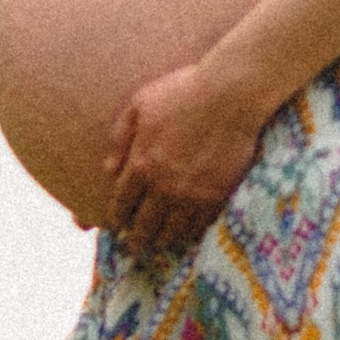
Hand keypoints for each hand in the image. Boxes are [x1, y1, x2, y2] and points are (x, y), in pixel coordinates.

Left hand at [104, 60, 269, 258]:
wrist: (230, 95)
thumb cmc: (183, 92)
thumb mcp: (140, 105)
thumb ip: (120, 137)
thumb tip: (108, 169)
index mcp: (141, 164)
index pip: (122, 202)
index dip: (117, 216)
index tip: (117, 224)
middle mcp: (164, 187)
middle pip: (145, 224)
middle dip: (137, 239)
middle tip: (135, 248)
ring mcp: (192, 195)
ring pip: (173, 230)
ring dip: (163, 240)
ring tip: (160, 245)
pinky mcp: (218, 196)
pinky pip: (201, 225)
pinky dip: (191, 233)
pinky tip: (188, 234)